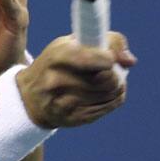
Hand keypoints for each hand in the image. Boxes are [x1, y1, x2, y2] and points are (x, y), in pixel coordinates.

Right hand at [16, 32, 136, 127]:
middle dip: (115, 73)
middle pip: (108, 79)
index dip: (109, 58)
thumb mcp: (68, 44)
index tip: (110, 57)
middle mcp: (58, 81)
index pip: (93, 58)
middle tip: (111, 70)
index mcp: (56, 56)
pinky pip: (108, 106)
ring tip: (107, 81)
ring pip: (111, 93)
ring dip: (116, 86)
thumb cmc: (56, 65)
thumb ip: (102, 41)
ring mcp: (65, 102)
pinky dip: (113, 98)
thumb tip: (130, 61)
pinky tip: (104, 93)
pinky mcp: (74, 119)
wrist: (29, 97)